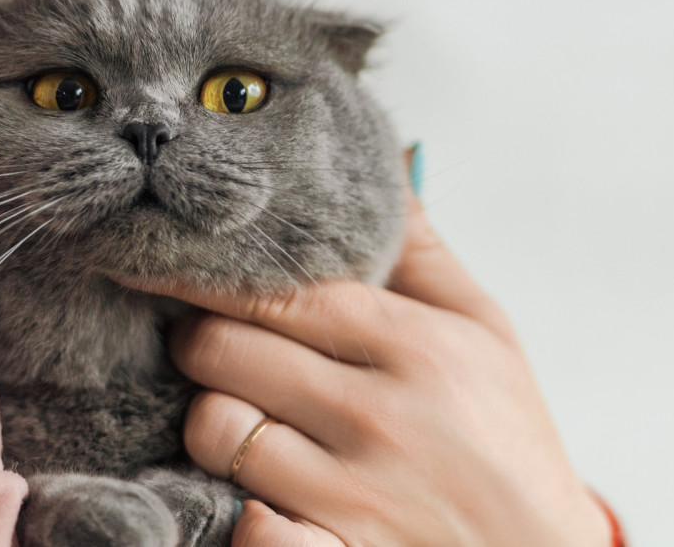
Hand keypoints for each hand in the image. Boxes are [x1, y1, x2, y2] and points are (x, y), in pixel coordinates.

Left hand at [124, 192, 611, 545]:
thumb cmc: (510, 443)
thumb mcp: (487, 334)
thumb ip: (423, 254)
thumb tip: (386, 163)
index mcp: (414, 346)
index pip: (274, 291)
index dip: (203, 276)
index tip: (162, 262)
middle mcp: (379, 416)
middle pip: (222, 350)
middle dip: (199, 344)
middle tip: (211, 347)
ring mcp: (354, 495)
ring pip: (214, 431)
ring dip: (212, 424)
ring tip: (245, 422)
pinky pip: (244, 527)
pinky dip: (238, 514)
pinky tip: (256, 502)